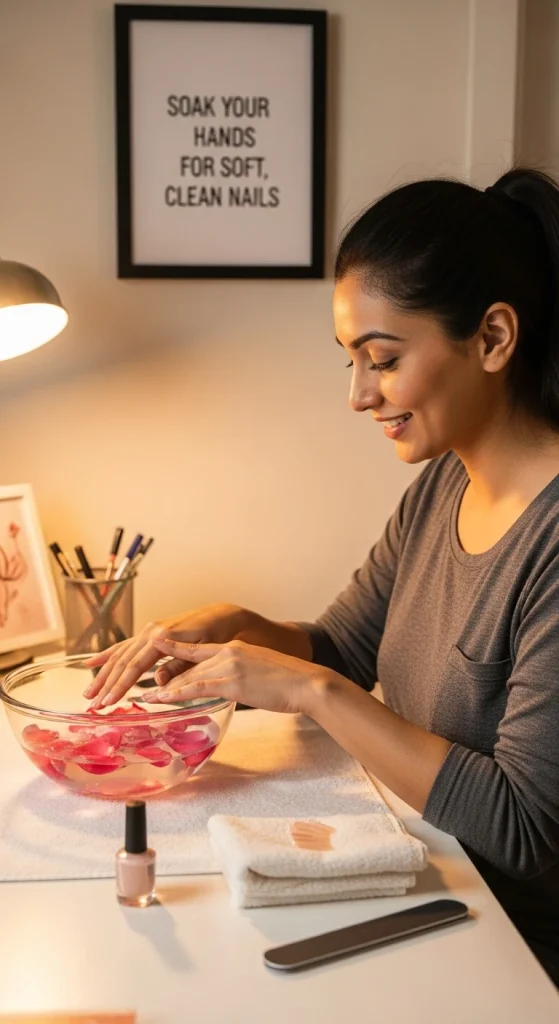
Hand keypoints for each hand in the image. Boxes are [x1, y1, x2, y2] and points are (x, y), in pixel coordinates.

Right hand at [83, 603, 249, 706]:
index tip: (107, 703)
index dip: (119, 686)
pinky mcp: (150, 634)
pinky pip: (124, 646)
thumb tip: (157, 681)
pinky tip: (91, 663)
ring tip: (87, 694)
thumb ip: (179, 667)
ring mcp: (149, 632)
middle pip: (122, 662)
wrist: (223, 616)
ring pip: (119, 656)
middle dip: (105, 685)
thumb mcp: (203, 653)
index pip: (134, 666)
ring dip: (102, 675)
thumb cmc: (216, 635)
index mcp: (162, 637)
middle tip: (92, 706)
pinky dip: (107, 655)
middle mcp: (151, 632)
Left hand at [142, 635, 324, 715]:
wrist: (307, 683)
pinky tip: (163, 698)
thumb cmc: (289, 683)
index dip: (174, 647)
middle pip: (188, 663)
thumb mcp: (259, 673)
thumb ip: (241, 675)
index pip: (197, 648)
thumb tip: (232, 686)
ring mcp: (230, 665)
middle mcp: (228, 652)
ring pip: (189, 675)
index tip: (155, 644)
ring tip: (145, 697)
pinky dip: (177, 693)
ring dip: (165, 688)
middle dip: (164, 674)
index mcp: (234, 648)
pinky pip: (198, 687)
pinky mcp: (233, 681)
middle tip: (144, 683)